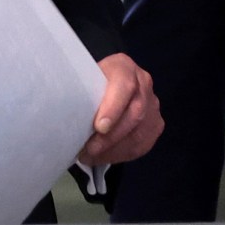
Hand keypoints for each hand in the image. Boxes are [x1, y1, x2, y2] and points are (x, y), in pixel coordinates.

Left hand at [77, 53, 162, 168]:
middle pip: (135, 113)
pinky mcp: (156, 124)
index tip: (99, 127)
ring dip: (114, 150)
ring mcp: (153, 104)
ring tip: (92, 157)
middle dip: (111, 137)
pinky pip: (142, 144)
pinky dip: (122, 155)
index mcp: (124, 67)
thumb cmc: (91, 84)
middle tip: (90, 149)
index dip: (113, 108)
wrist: (108, 86)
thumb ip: (83, 94)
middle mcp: (144, 83)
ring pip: (140, 133)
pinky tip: (104, 157)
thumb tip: (69, 120)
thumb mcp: (85, 81)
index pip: (124, 85)